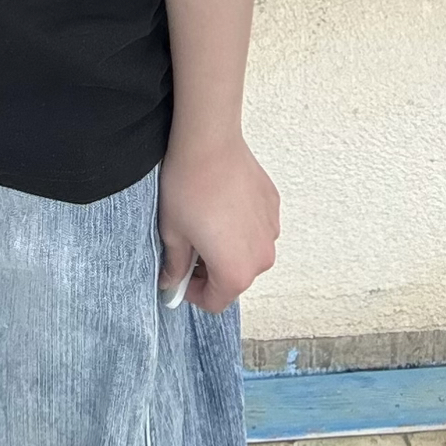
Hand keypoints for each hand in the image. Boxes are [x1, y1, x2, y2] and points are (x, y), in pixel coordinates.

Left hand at [157, 132, 278, 315]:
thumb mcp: (173, 233)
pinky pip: (256, 228)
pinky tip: (222, 204)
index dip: (192, 292)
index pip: (215, 302)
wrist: (208, 143)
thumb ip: (176, 266)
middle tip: (189, 246)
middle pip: (234, 278)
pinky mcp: (273, 206)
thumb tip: (172, 282)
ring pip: (247, 252)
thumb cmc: (188, 189)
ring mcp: (271, 230)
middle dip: (211, 269)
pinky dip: (241, 225)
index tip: (179, 275)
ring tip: (206, 222)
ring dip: (229, 247)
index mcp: (236, 273)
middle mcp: (261, 258)